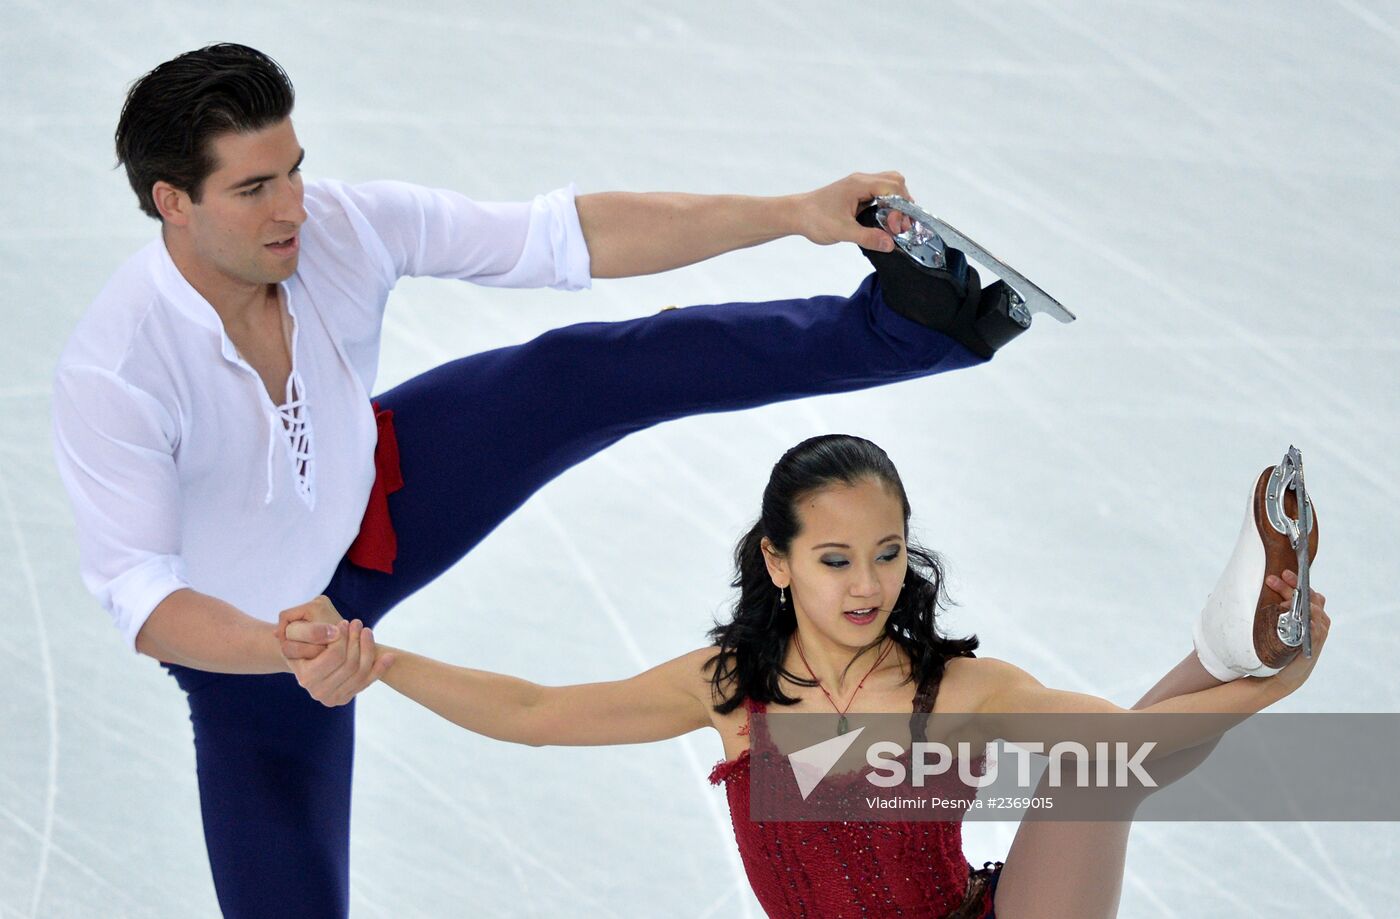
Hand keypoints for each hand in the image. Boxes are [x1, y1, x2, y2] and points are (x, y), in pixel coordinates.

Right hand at [277, 596, 394, 705]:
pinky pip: (367, 682)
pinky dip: (380, 668)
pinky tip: (390, 656)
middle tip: (357, 623)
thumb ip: (306, 629)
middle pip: (350, 664)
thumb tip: (313, 632)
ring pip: (360, 672)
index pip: (334, 655)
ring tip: (366, 631)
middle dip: (356, 641)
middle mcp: (319, 692)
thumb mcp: (296, 631)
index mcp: (306, 676)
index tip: (345, 622)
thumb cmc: (299, 640)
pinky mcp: (346, 697)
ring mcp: (333, 698)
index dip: (343, 637)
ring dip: (369, 649)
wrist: (304, 658)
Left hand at [794, 171, 913, 250]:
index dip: (902, 207)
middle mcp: (861, 181)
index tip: (897, 226)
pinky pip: (879, 195)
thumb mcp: (843, 231)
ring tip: (893, 226)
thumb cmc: (815, 219)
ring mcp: (859, 187)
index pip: (894, 187)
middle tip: (898, 226)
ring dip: (895, 206)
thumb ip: (868, 238)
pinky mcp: (856, 195)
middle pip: (895, 183)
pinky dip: (886, 207)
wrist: (796, 215)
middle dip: (903, 204)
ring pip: (888, 188)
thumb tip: (890, 244)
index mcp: (860, 184)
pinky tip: (882, 223)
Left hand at [1268, 570, 1330, 693]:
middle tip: (1273, 580)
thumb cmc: (1284, 644)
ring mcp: (1319, 631)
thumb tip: (1268, 586)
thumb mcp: (1281, 621)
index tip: (1282, 573)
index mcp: (1311, 611)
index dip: (1296, 581)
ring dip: (1299, 602)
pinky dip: (1311, 623)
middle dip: (1291, 587)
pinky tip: (1304, 618)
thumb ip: (1280, 606)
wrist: (1286, 672)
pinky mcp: (1315, 644)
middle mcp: (1318, 619)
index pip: (1306, 591)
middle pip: (1308, 597)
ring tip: (1284, 599)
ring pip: (1313, 610)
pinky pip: (1316, 630)